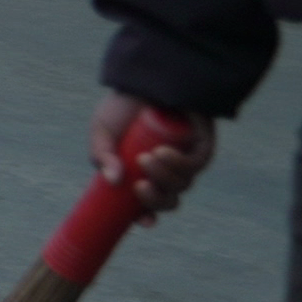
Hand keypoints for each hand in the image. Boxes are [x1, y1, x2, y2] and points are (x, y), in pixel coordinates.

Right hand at [93, 91, 215, 216]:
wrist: (146, 80)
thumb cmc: (123, 106)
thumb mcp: (103, 132)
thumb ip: (100, 155)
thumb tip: (114, 180)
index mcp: (141, 173)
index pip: (147, 204)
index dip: (147, 216)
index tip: (144, 221)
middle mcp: (165, 172)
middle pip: (168, 201)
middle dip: (156, 199)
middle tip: (141, 186)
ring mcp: (185, 162)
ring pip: (181, 186)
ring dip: (164, 177)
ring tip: (148, 157)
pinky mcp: (201, 149)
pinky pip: (194, 167)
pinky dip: (179, 164)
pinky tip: (164, 152)